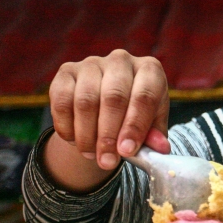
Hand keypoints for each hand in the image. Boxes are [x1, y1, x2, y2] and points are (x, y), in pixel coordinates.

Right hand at [49, 49, 170, 169]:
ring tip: (92, 156)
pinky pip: (62, 101)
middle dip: (109, 135)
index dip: (135, 126)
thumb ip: (155, 138)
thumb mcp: (150, 127)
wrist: (105, 109)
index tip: (126, 151)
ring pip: (85, 101)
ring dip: (87, 135)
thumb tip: (160, 149)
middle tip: (107, 161)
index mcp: (149, 70)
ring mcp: (92, 63)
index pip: (144, 96)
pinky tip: (75, 141)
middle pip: (113, 97)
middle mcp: (121, 61)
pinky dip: (67, 127)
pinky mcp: (66, 71)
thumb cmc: (134, 116)